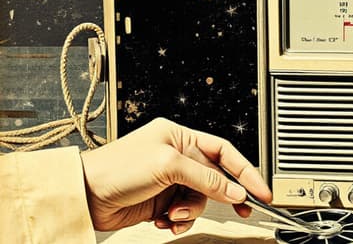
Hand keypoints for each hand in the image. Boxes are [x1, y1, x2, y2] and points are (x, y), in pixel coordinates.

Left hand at [80, 118, 271, 233]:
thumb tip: (234, 191)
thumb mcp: (168, 166)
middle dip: (219, 196)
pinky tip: (165, 221)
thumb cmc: (117, 169)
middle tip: (241, 209)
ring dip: (191, 211)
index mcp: (180, 137)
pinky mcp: (162, 201)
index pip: (224, 152)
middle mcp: (177, 157)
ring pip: (201, 200)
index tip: (261, 189)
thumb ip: (206, 178)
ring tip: (173, 215)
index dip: (246, 170)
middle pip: (215, 179)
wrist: (85, 196)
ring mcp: (170, 181)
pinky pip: (185, 214)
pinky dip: (179, 221)